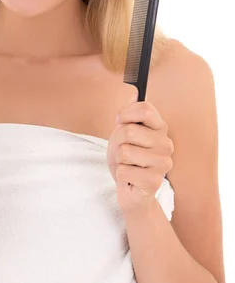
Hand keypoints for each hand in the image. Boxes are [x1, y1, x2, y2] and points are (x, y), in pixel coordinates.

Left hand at [107, 93, 173, 215]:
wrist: (131, 190)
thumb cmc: (127, 159)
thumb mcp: (124, 133)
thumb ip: (130, 114)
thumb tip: (134, 93)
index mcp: (160, 128)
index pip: (146, 108)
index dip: (126, 113)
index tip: (121, 122)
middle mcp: (166, 144)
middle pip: (129, 131)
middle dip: (116, 142)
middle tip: (122, 152)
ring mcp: (163, 163)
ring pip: (124, 152)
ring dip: (118, 160)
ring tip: (127, 165)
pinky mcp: (154, 181)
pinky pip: (124, 170)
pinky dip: (120, 175)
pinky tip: (130, 178)